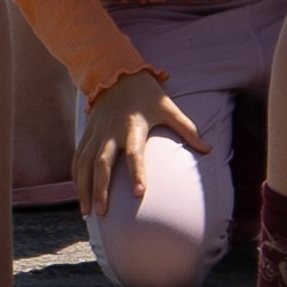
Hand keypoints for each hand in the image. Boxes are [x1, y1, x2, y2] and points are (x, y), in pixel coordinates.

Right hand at [82, 70, 202, 209]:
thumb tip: (209, 150)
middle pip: (102, 163)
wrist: (115, 73)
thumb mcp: (168, 107)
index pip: (135, 152)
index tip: (139, 193)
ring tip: (88, 213)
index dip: (137, 172)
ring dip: (84, 189)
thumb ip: (187, 129)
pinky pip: (79, 158)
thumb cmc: (147, 94)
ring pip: (85, 164)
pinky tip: (80, 195)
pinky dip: (77, 177)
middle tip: (102, 213)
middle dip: (101, 189)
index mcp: (134, 126)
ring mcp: (97, 134)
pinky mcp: (87, 134)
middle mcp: (111, 132)